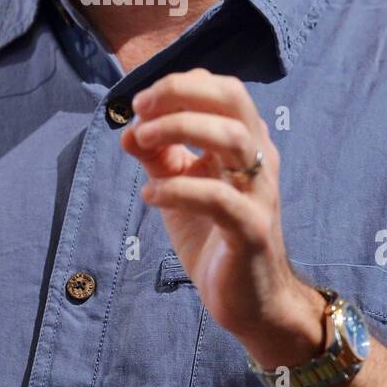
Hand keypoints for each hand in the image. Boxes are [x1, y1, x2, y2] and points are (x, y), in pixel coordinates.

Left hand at [120, 67, 322, 351]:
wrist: (252, 302)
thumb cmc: (215, 238)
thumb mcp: (179, 188)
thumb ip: (158, 158)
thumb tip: (126, 130)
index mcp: (245, 144)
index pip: (222, 89)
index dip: (180, 85)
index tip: (141, 102)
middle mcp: (259, 159)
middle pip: (232, 99)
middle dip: (181, 93)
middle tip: (140, 108)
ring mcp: (259, 193)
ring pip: (232, 137)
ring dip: (179, 129)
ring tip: (140, 142)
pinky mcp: (252, 230)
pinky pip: (219, 198)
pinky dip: (178, 189)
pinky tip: (150, 196)